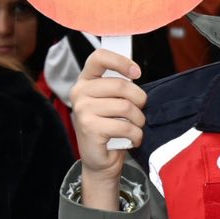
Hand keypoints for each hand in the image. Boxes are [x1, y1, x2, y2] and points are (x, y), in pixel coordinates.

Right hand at [70, 48, 145, 205]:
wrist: (101, 160)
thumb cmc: (112, 128)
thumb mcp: (114, 102)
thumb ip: (120, 87)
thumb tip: (135, 72)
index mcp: (86, 81)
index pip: (99, 58)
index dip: (121, 61)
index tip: (137, 72)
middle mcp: (80, 93)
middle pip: (121, 85)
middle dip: (139, 100)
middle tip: (139, 111)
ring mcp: (82, 110)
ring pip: (126, 107)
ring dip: (138, 120)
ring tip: (134, 128)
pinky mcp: (90, 128)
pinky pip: (125, 126)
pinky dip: (135, 135)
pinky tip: (131, 140)